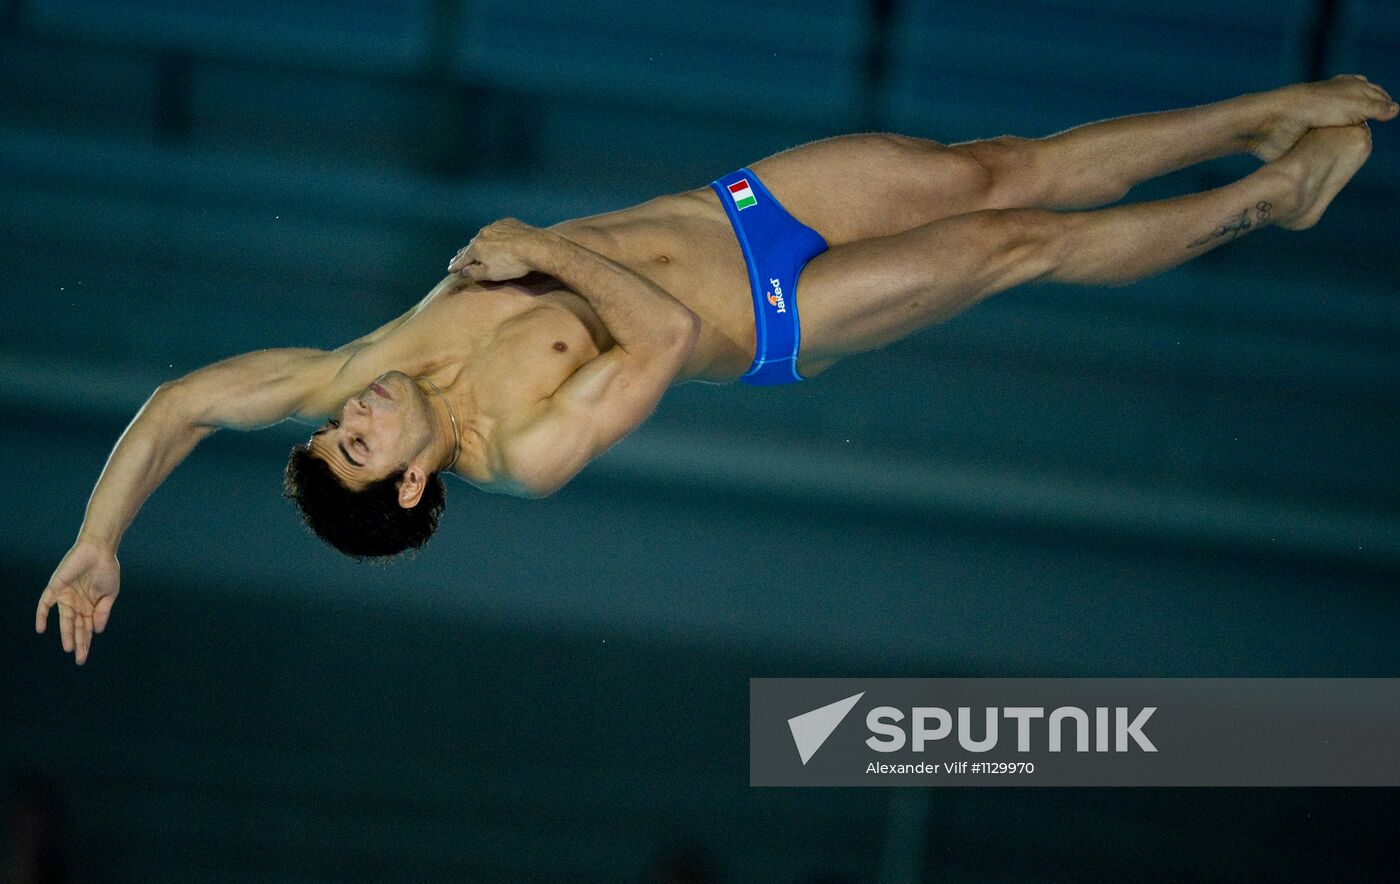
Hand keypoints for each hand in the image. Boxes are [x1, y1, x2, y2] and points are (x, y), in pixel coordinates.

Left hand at [36, 539, 120, 664]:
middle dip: (78, 643)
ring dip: (66, 634)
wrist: (98, 549)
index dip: (85, 643)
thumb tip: (97, 631)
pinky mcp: (56, 588)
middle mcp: (76, 604)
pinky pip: (45, 604)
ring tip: (69, 648)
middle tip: (79, 659)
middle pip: (76, 627)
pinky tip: (41, 629)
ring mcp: (65, 597)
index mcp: (90, 606)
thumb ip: (103, 611)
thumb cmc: (107, 569)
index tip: (83, 657)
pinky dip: (42, 616)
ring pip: (64, 620)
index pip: (86, 628)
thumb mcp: (110, 593)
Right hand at [448, 218, 548, 281]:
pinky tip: (495, 238)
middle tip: (456, 259)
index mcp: (476, 248)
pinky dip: (493, 235)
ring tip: (474, 247)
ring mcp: (495, 227)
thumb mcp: (491, 274)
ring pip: (483, 236)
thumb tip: (463, 271)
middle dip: (463, 254)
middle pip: (471, 246)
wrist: (535, 247)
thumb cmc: (512, 264)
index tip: (450, 269)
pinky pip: (497, 230)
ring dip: (478, 243)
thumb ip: (474, 273)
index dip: (456, 265)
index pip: (463, 259)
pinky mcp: (508, 223)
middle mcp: (483, 234)